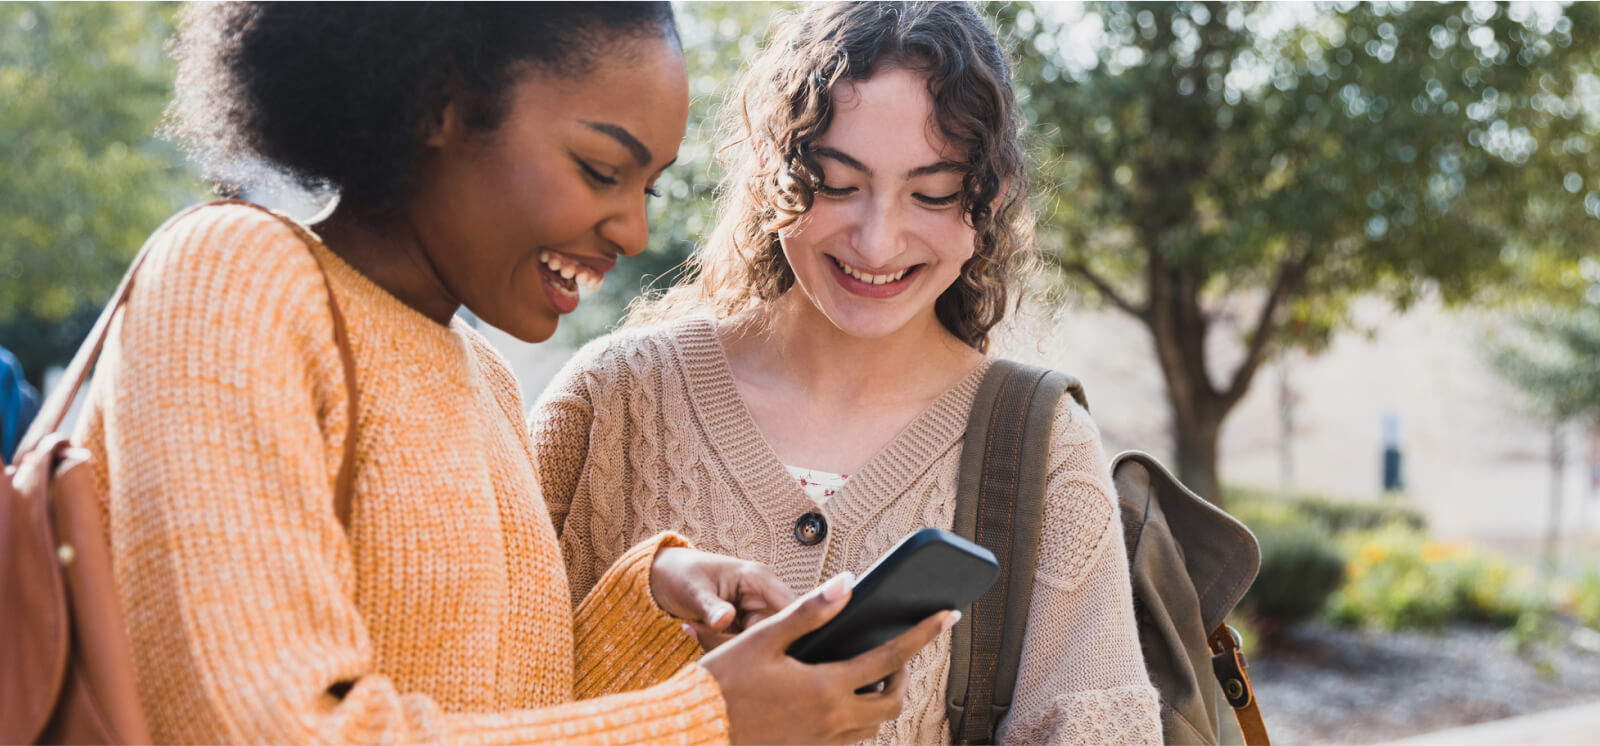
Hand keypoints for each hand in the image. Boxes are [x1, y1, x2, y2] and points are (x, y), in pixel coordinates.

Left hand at [650, 546, 796, 650]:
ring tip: (701, 631)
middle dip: (745, 644)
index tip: (769, 649)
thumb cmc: (681, 575)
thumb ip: (711, 608)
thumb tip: (725, 620)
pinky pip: (745, 646)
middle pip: (775, 632)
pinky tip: (705, 636)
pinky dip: (726, 648)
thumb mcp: (694, 591)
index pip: (792, 606)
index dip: (790, 628)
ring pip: (759, 643)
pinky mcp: (745, 626)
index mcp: (759, 579)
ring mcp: (755, 613)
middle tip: (712, 639)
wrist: (665, 578)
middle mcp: (764, 596)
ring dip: (731, 646)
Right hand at [700, 572, 958, 744]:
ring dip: (882, 698)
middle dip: (904, 675)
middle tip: (898, 652)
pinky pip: (850, 739)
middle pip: (893, 700)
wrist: (691, 733)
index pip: (891, 657)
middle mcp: (832, 720)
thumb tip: (848, 584)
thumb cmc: (721, 684)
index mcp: (825, 687)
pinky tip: (840, 698)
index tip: (947, 614)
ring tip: (872, 672)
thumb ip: (809, 612)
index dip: (923, 634)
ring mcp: (821, 742)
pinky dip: (858, 718)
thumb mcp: (763, 639)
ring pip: (874, 724)